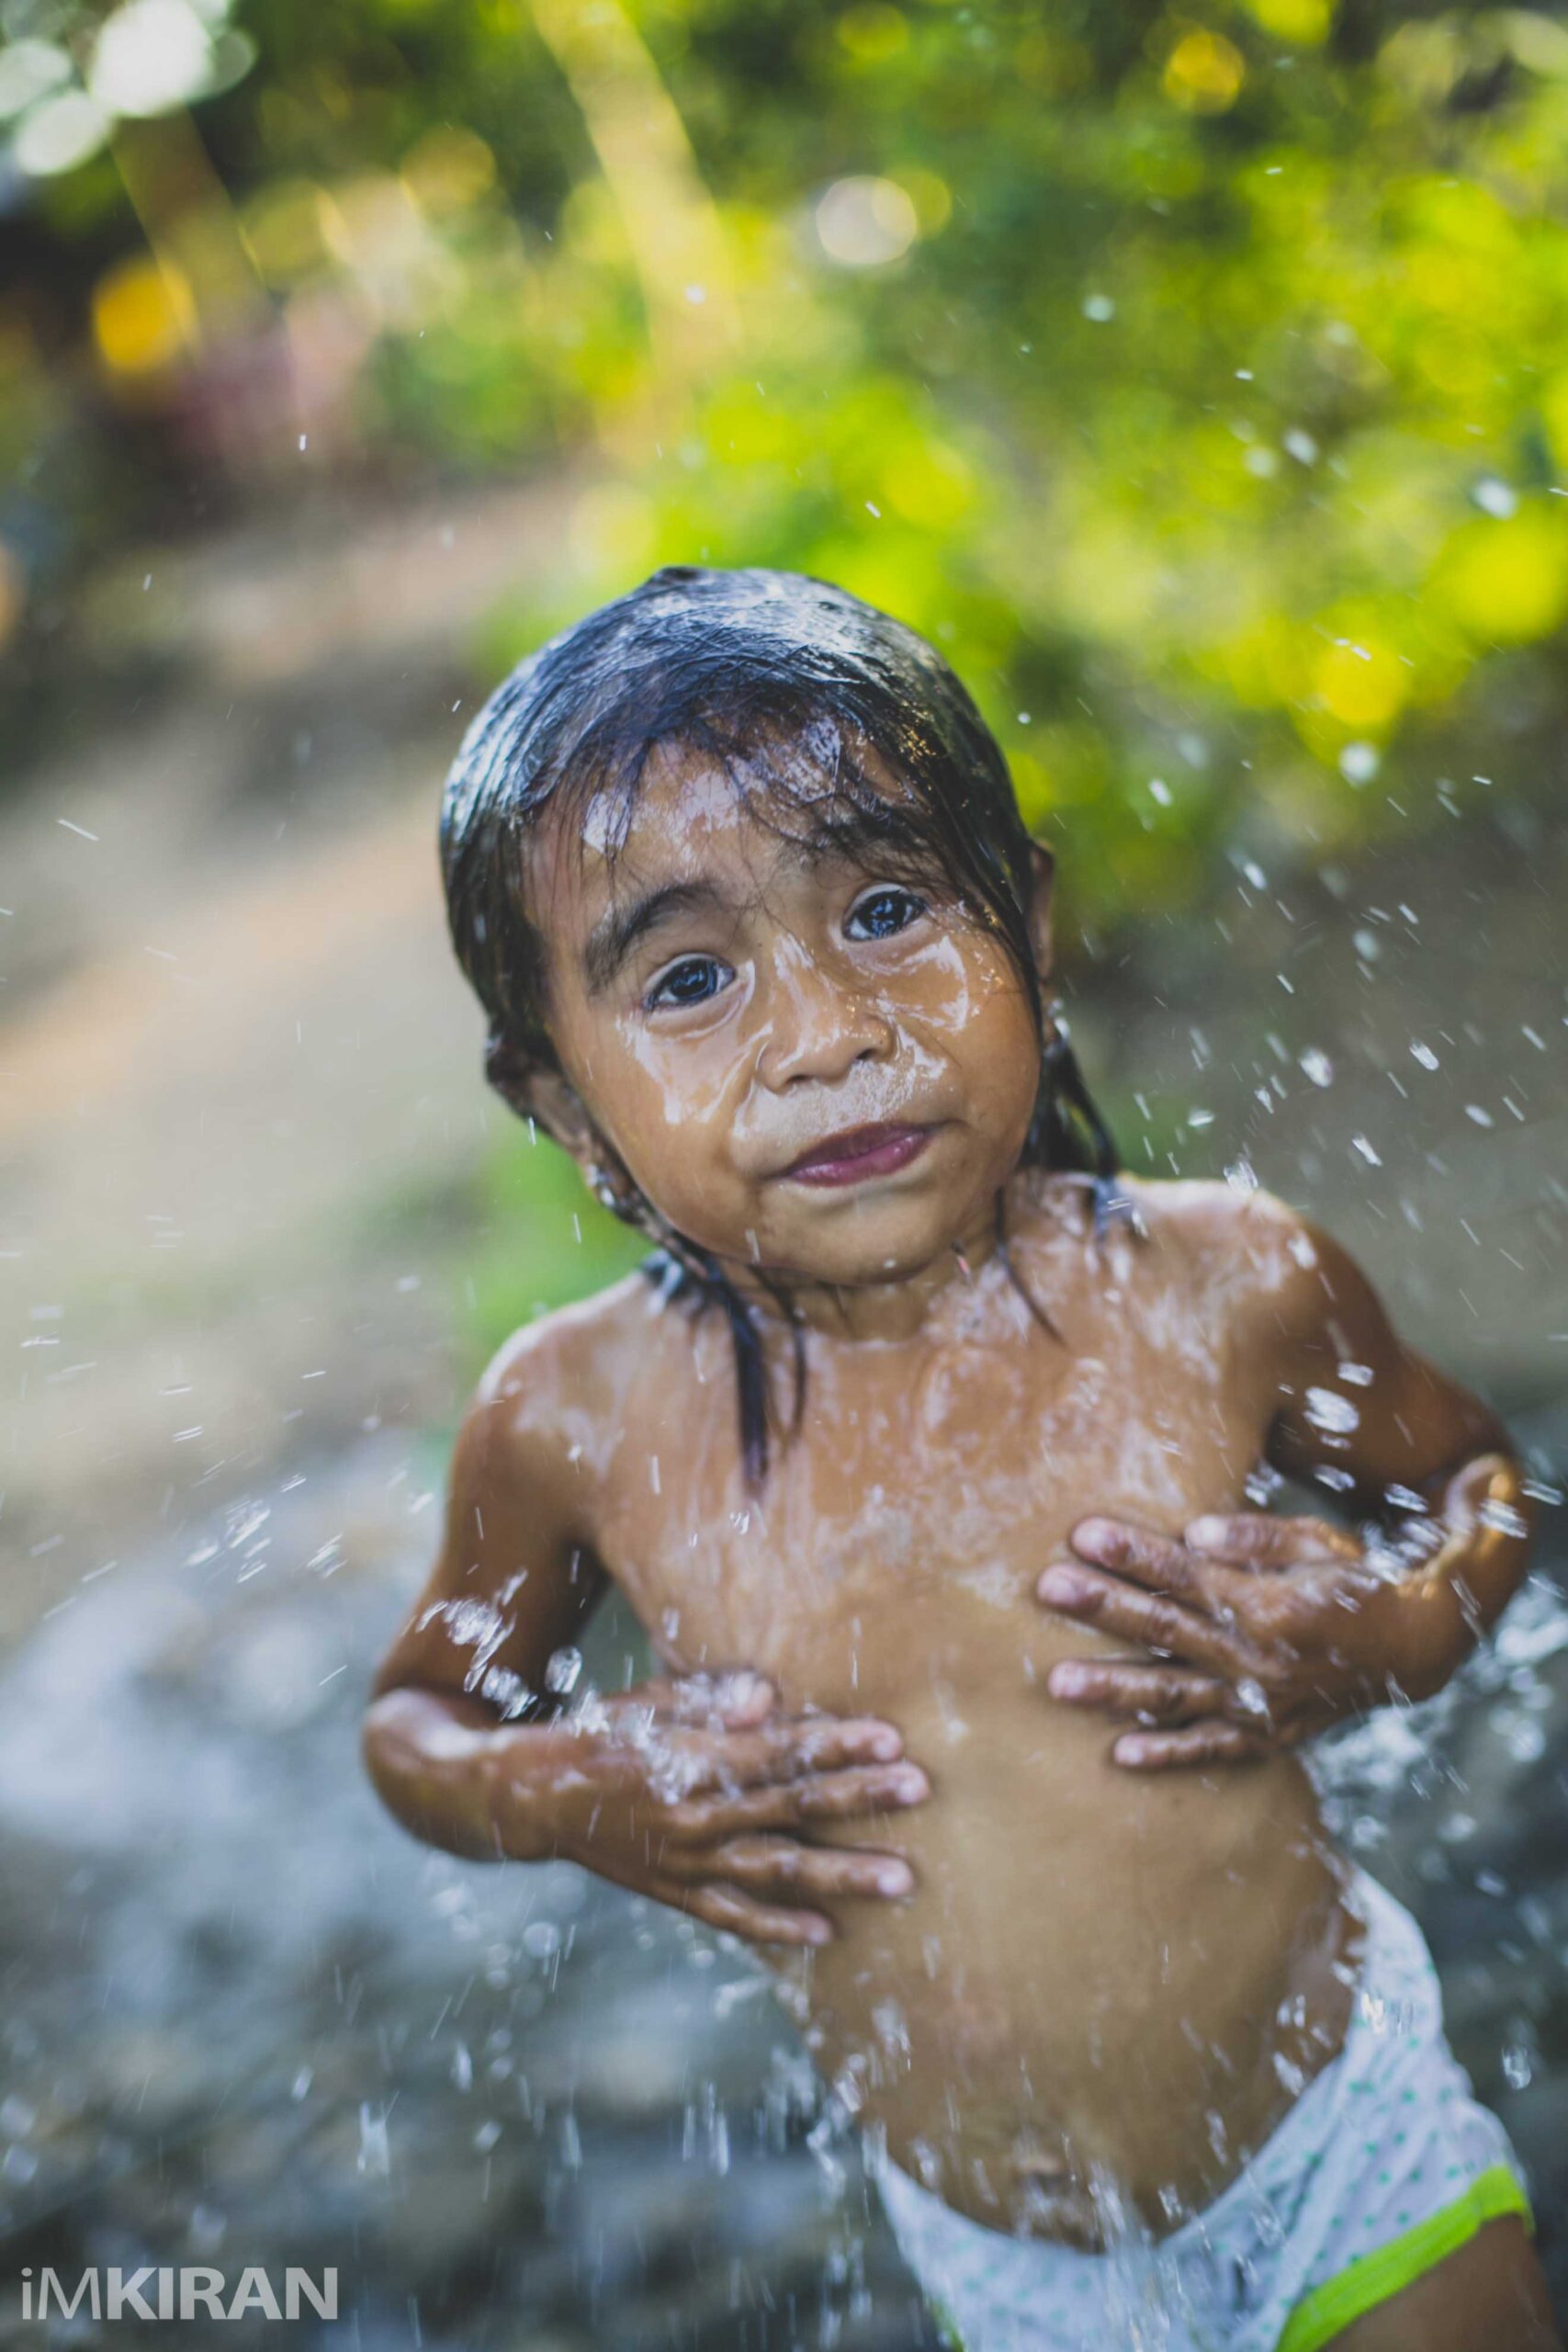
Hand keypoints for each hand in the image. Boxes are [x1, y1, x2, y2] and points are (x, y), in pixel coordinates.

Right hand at [487, 1667, 930, 1944]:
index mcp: (692, 1762)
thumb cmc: (606, 1733)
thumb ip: (711, 1696)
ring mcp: (688, 1864)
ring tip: (902, 1879)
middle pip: (792, 1808)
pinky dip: (780, 1927)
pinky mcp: (678, 1894)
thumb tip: (768, 1694)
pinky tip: (827, 1933)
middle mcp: (695, 1818)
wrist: (538, 1798)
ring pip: (777, 1872)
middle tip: (919, 1789)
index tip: (889, 1738)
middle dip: (859, 1800)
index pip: (779, 1752)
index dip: (836, 1745)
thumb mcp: (651, 1700)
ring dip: (842, 1874)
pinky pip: (735, 1917)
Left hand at [1035, 1511, 1462, 1769]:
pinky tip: (1119, 1754)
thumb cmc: (1351, 1579)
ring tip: (1056, 1684)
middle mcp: (1261, 1661)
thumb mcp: (1316, 1541)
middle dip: (1104, 1608)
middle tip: (1047, 1588)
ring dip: (1114, 1689)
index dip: (1136, 1555)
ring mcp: (1260, 1705)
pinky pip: (1210, 1750)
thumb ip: (1254, 1537)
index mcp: (1272, 1606)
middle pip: (1167, 1631)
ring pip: (1175, 1696)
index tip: (1083, 1533)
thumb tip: (1193, 1530)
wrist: (1410, 1650)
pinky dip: (1167, 1754)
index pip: (1189, 1577)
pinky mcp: (1265, 1737)